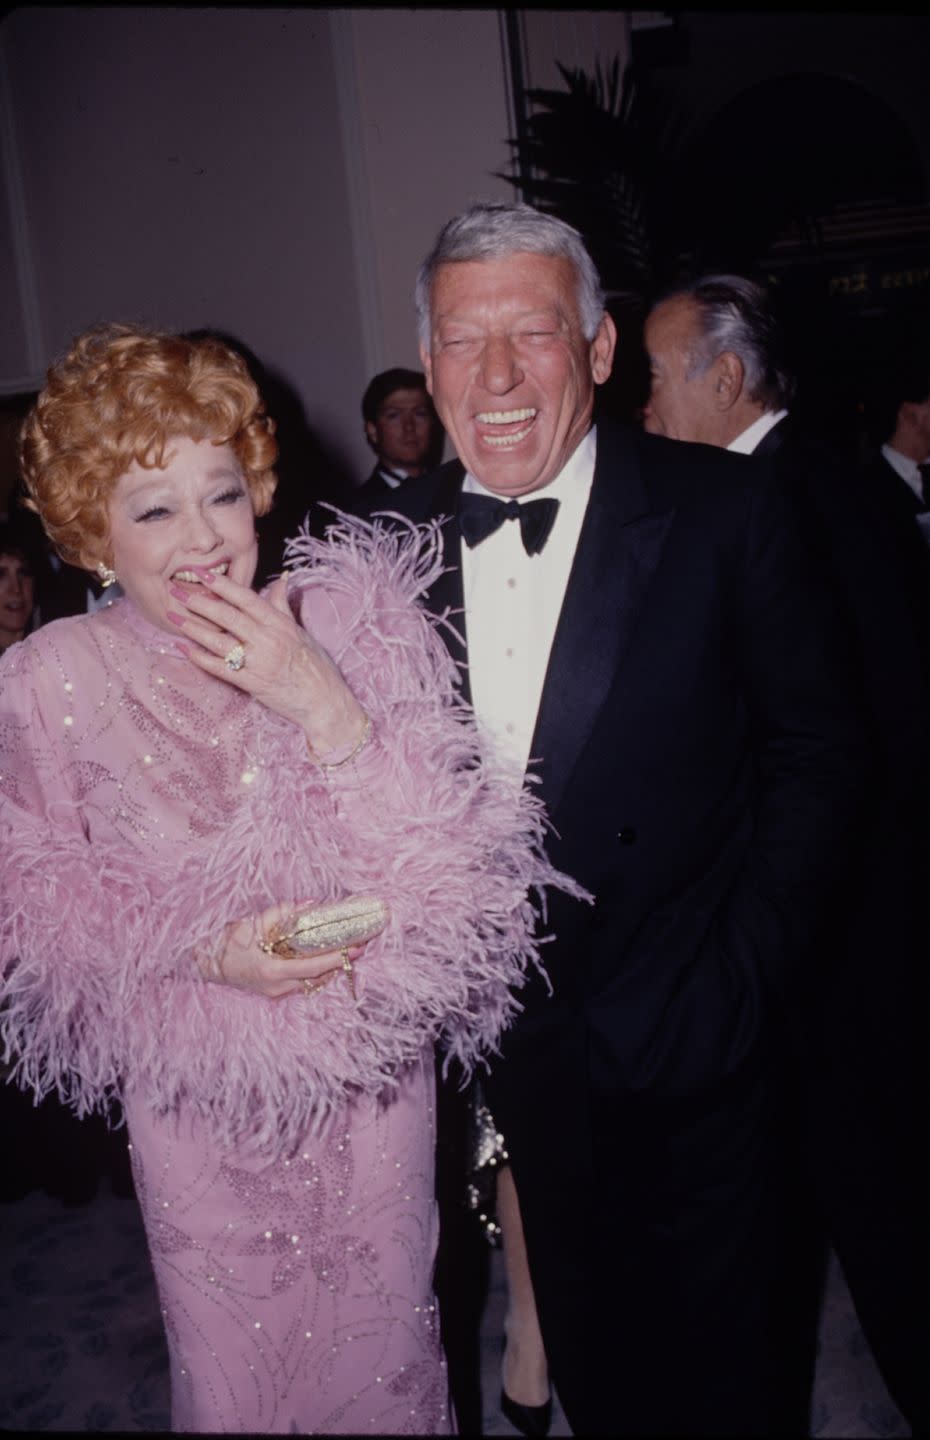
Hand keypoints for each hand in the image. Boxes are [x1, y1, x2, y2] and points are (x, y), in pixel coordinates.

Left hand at [168, 570, 366, 755]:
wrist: (324, 700)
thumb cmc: (315, 665)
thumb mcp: (300, 630)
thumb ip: (283, 605)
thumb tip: (281, 579)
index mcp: (280, 624)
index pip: (247, 599)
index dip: (223, 585)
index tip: (202, 574)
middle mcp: (268, 640)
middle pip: (227, 617)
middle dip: (199, 603)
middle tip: (175, 591)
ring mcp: (258, 662)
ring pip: (219, 641)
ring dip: (193, 628)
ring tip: (172, 616)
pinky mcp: (251, 683)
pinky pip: (220, 669)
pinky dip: (199, 658)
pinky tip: (183, 648)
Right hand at [200, 899, 366, 999]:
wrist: (203, 962)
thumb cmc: (225, 941)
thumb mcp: (252, 923)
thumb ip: (282, 914)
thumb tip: (311, 905)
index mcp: (271, 971)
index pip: (314, 967)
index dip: (338, 957)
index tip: (357, 947)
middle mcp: (276, 987)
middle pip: (319, 978)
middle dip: (341, 962)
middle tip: (361, 945)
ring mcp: (275, 992)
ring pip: (312, 983)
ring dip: (331, 968)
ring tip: (349, 949)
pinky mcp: (274, 992)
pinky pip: (303, 983)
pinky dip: (317, 971)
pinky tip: (326, 957)